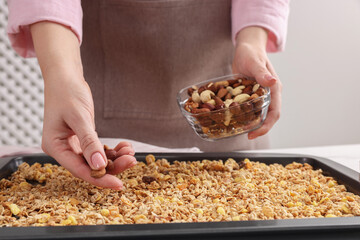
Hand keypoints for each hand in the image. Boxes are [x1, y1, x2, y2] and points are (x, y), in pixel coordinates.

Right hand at [30, 22, 136, 189]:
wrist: (66, 77)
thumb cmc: (67, 93)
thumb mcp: (79, 118)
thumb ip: (89, 142)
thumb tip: (99, 165)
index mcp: (55, 147)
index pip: (79, 170)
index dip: (100, 178)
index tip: (119, 185)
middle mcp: (63, 148)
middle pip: (90, 166)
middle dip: (112, 166)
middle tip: (132, 161)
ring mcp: (73, 144)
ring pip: (96, 159)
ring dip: (115, 157)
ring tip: (130, 150)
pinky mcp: (83, 139)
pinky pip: (99, 150)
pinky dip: (112, 150)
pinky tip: (125, 146)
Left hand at [232, 27, 281, 139]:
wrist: (246, 48)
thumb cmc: (251, 52)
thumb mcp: (254, 62)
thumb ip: (262, 73)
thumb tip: (273, 82)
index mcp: (274, 89)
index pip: (274, 112)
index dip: (266, 125)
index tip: (255, 133)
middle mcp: (269, 94)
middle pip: (268, 116)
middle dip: (260, 128)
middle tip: (247, 136)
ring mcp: (260, 95)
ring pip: (259, 113)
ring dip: (252, 123)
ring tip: (240, 130)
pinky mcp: (251, 95)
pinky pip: (250, 108)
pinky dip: (244, 115)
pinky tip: (233, 119)